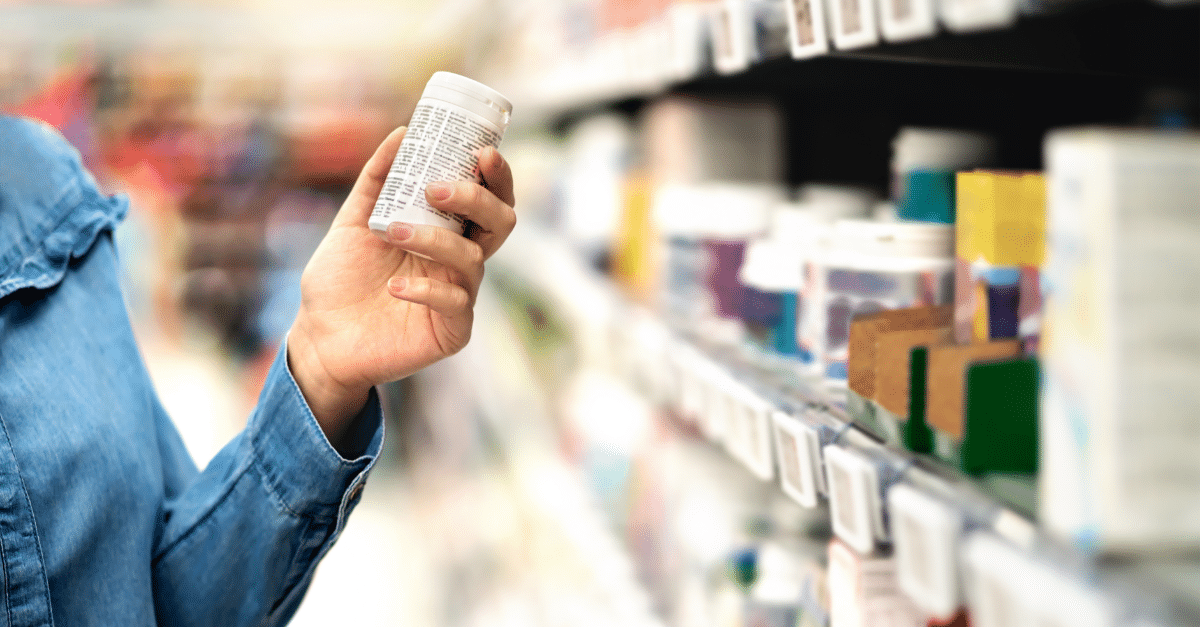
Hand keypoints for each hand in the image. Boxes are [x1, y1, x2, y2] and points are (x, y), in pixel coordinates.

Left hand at [286, 127, 516, 447]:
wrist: (318, 337)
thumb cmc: (340, 281)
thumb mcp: (353, 221)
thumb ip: (377, 180)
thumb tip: (402, 133)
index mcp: (447, 233)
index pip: (488, 199)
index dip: (496, 176)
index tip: (482, 152)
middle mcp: (460, 261)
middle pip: (499, 224)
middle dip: (477, 200)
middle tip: (438, 188)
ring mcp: (459, 295)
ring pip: (472, 259)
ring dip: (434, 240)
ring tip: (392, 232)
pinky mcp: (451, 331)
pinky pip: (455, 303)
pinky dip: (426, 289)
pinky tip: (394, 287)